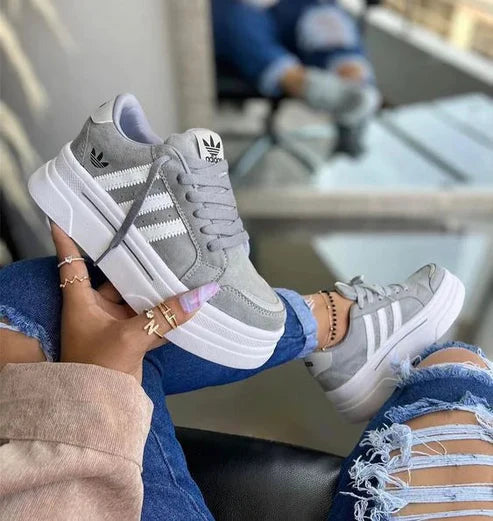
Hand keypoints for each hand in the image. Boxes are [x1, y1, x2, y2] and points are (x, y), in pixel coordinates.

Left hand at [52, 223, 218, 381]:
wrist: (99, 409)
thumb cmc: (99, 368)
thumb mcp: (131, 337)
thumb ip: (166, 316)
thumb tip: (202, 295)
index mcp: (81, 301)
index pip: (71, 261)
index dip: (67, 238)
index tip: (64, 214)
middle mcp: (95, 308)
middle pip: (114, 276)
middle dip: (133, 261)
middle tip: (152, 237)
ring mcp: (113, 323)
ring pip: (136, 298)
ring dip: (155, 289)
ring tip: (177, 265)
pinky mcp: (130, 338)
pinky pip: (149, 319)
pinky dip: (165, 314)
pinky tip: (185, 302)